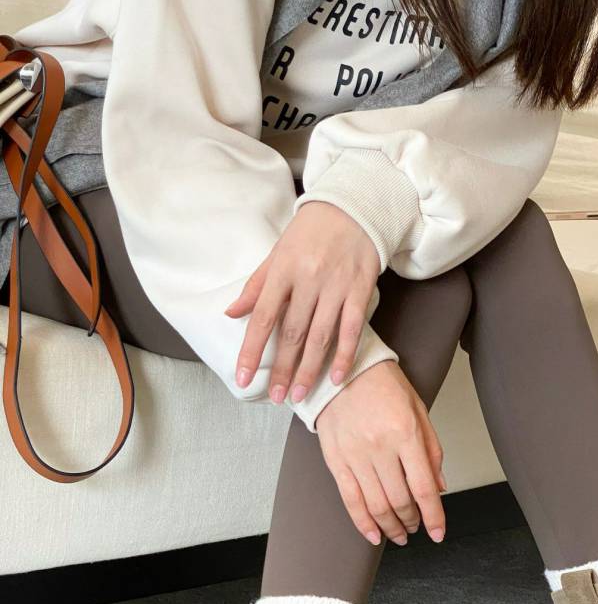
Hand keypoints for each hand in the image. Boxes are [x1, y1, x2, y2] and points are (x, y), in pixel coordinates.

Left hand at [225, 200, 379, 402]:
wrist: (353, 207)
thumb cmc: (311, 232)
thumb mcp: (277, 253)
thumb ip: (256, 286)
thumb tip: (231, 314)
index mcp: (282, 270)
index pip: (263, 317)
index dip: (251, 350)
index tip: (243, 378)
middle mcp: (308, 279)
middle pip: (292, 333)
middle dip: (282, 369)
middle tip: (276, 397)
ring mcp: (336, 286)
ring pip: (320, 336)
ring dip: (309, 369)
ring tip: (299, 394)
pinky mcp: (360, 290)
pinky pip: (352, 329)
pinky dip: (345, 355)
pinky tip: (337, 378)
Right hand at [316, 360, 447, 546]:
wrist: (342, 370)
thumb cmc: (384, 386)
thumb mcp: (418, 411)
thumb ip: (431, 450)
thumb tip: (439, 487)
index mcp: (405, 433)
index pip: (424, 487)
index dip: (434, 516)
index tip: (438, 533)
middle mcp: (380, 446)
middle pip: (400, 501)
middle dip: (412, 521)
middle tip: (417, 526)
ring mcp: (355, 455)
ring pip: (376, 505)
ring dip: (391, 526)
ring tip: (399, 533)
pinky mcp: (335, 460)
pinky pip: (350, 500)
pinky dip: (363, 523)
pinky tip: (374, 535)